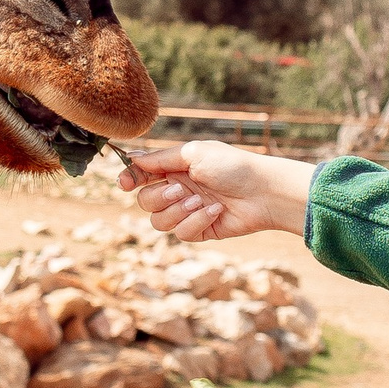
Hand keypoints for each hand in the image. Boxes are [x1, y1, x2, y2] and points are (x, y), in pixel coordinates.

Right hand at [117, 140, 316, 243]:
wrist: (263, 192)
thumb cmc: (232, 167)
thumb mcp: (194, 154)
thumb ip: (161, 159)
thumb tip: (133, 158)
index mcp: (175, 168)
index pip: (141, 176)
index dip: (129, 180)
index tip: (125, 184)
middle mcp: (178, 190)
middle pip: (145, 202)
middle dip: (159, 197)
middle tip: (180, 189)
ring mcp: (187, 212)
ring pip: (159, 222)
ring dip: (178, 211)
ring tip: (201, 202)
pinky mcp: (199, 230)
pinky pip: (181, 234)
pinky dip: (196, 222)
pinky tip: (216, 212)